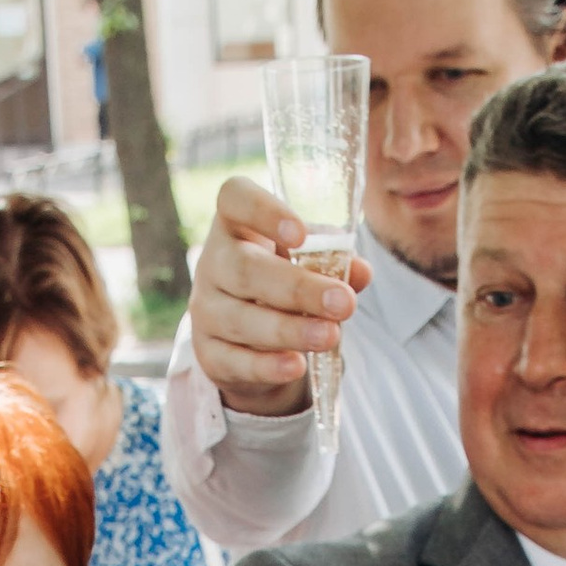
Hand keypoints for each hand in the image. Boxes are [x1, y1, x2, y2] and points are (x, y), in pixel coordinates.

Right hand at [188, 179, 369, 414]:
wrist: (248, 338)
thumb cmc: (280, 281)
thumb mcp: (307, 262)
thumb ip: (331, 260)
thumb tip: (360, 271)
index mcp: (235, 224)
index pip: (235, 198)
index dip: (264, 211)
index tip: (300, 234)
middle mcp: (213, 262)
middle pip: (245, 269)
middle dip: (298, 288)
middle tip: (344, 303)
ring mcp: (205, 309)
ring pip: (241, 319)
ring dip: (290, 330)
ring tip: (330, 336)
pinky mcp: (209, 353)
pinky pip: (235, 360)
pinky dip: (267, 366)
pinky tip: (296, 366)